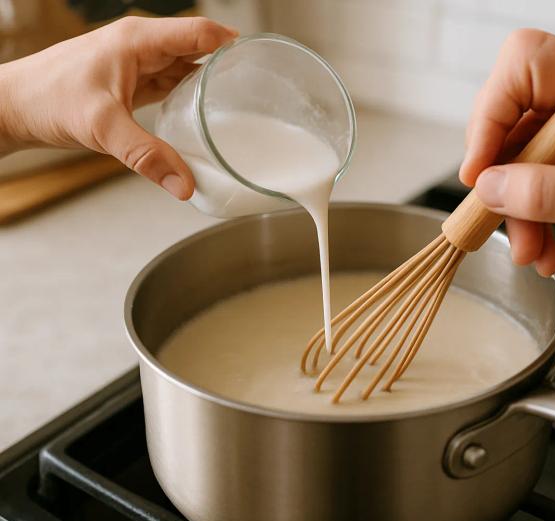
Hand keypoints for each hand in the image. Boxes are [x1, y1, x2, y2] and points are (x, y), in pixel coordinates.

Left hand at [0, 16, 236, 198]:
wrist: (12, 107)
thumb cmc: (46, 100)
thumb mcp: (102, 128)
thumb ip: (147, 156)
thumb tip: (185, 185)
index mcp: (137, 40)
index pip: (197, 32)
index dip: (230, 42)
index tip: (259, 57)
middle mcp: (138, 45)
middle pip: (195, 46)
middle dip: (225, 62)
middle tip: (257, 85)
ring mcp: (134, 62)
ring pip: (183, 63)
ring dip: (207, 78)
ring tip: (237, 97)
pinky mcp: (129, 80)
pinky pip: (168, 79)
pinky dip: (187, 91)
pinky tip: (201, 107)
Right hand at [460, 30, 554, 356]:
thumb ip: (548, 192)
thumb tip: (487, 186)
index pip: (527, 65)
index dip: (493, 110)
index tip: (481, 168)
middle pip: (511, 115)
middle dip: (501, 174)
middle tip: (494, 215)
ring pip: (514, 160)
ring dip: (514, 210)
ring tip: (532, 252)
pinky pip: (529, 188)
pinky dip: (529, 222)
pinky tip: (545, 253)